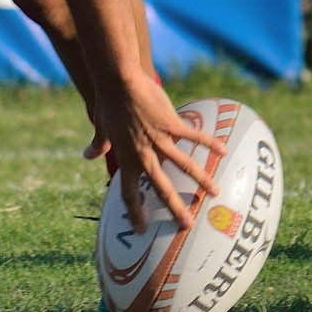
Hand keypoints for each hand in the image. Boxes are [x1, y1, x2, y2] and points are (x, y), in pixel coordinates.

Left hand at [86, 78, 224, 232]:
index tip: (141, 229)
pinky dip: (209, 143)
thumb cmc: (108, 102)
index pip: (129, 193)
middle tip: (187, 225)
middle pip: (161, 187)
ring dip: (200, 180)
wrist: (118, 81)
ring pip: (183, 166)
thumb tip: (87, 155)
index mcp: (127, 158)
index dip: (135, 213)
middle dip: (175, 208)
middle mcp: (144, 154)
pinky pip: (194, 136)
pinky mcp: (171, 124)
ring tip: (214, 193)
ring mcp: (159, 140)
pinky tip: (223, 151)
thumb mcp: (101, 128)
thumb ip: (98, 145)